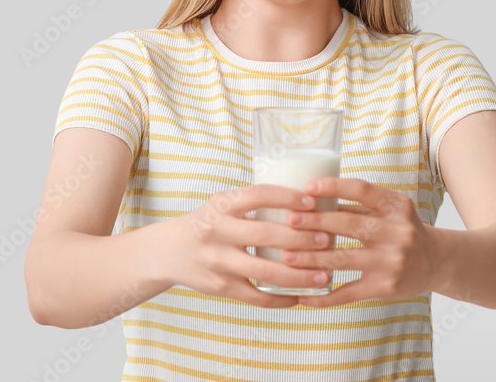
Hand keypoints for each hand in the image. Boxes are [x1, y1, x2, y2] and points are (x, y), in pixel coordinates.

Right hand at [167, 184, 333, 308]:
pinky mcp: (221, 287)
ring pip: (265, 271)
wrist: (168, 251)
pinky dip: (281, 299)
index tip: (312, 201)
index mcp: (222, 205)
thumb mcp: (223, 204)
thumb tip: (306, 201)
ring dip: (299, 275)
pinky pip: (256, 297)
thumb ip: (253, 203)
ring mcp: (218, 262)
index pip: (259, 195)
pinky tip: (300, 297)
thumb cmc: (208, 223)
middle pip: (266, 235)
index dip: (287, 197)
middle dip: (300, 238)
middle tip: (327, 239)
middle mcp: (217, 231)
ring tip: (323, 275)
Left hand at [282, 178, 439, 306]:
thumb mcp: (391, 210)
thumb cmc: (403, 230)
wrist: (437, 262)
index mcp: (396, 206)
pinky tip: (303, 296)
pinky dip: (323, 296)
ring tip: (286, 257)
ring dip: (310, 258)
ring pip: (342, 259)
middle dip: (313, 222)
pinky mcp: (384, 287)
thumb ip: (359, 206)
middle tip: (288, 220)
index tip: (307, 187)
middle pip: (347, 224)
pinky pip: (347, 292)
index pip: (361, 189)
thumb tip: (312, 199)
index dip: (333, 186)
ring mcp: (391, 261)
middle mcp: (396, 232)